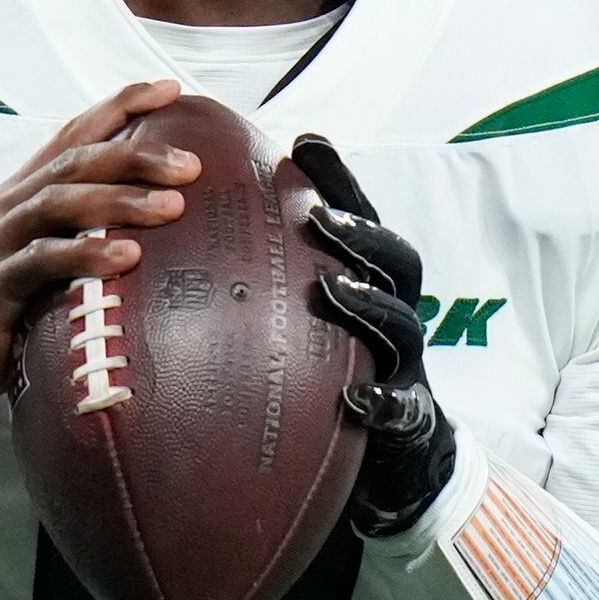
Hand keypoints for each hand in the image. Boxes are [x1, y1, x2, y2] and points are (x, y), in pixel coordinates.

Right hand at [0, 80, 199, 497]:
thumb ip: (71, 245)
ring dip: (120, 199)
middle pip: (74, 162)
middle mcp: (3, 210)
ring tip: (173, 206)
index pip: (70, 137)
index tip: (171, 91)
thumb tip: (146, 241)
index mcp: (15, 199)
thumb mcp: (30, 270)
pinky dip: (84, 255)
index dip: (119, 107)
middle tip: (192, 165)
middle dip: (135, 153)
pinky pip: (39, 262)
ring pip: (58, 202)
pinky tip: (126, 256)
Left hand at [293, 133, 456, 538]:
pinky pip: (399, 407)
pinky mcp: (406, 416)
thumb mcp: (306, 321)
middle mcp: (395, 314)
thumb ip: (273, 280)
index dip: (340, 180)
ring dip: (369, 303)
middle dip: (361, 234)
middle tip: (317, 215)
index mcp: (372, 283)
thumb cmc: (334, 376)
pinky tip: (356, 400)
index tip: (304, 143)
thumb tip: (191, 233)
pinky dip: (381, 402)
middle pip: (395, 262)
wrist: (394, 456)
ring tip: (333, 287)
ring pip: (400, 324)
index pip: (363, 220)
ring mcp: (405, 364)